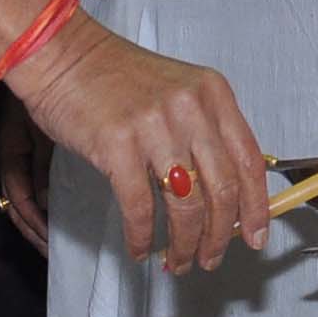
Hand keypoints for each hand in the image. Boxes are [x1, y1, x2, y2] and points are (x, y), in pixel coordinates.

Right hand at [3, 10, 267, 272]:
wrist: (62, 55)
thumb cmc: (115, 76)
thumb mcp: (177, 91)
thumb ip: (204, 131)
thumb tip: (223, 193)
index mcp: (212, 93)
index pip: (248, 160)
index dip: (256, 207)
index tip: (256, 236)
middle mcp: (190, 108)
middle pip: (221, 190)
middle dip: (219, 236)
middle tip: (211, 258)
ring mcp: (154, 126)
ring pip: (185, 205)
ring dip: (184, 244)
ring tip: (179, 261)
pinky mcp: (117, 145)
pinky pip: (140, 207)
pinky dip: (142, 237)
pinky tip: (140, 248)